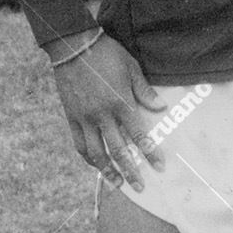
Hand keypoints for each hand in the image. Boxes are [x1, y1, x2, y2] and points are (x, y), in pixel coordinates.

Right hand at [54, 35, 166, 188]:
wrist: (73, 45)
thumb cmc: (107, 53)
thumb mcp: (131, 67)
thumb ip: (144, 91)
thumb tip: (161, 108)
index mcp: (120, 102)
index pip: (139, 135)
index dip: (150, 153)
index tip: (159, 167)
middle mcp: (102, 115)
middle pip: (118, 150)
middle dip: (130, 171)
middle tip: (140, 187)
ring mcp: (84, 118)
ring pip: (96, 153)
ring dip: (107, 171)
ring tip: (117, 184)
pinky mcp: (71, 116)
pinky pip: (79, 143)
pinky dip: (88, 157)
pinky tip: (95, 165)